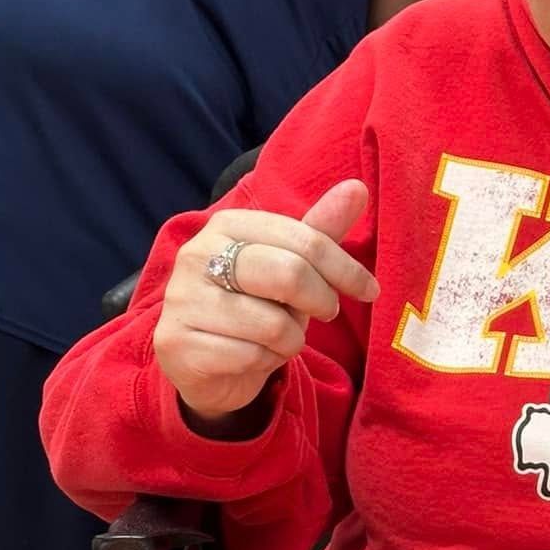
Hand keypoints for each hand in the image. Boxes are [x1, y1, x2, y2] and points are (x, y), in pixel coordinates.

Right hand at [153, 180, 376, 424]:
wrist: (205, 362)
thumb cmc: (255, 305)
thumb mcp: (291, 266)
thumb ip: (320, 230)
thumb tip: (358, 187)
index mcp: (227, 225)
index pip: (305, 240)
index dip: (346, 269)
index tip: (369, 290)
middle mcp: (198, 255)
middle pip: (289, 275)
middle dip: (320, 301)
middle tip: (324, 313)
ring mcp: (184, 300)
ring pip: (272, 325)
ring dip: (290, 340)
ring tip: (278, 337)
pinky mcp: (179, 344)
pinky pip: (250, 357)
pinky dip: (265, 362)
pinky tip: (252, 356)